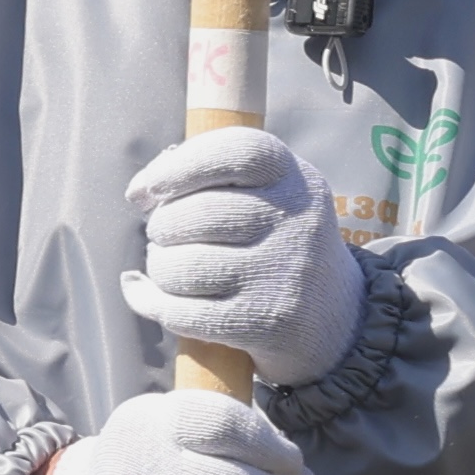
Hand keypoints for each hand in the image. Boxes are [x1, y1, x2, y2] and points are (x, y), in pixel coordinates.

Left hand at [128, 121, 366, 389]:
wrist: (334, 315)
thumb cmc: (276, 240)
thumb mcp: (268, 193)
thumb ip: (206, 171)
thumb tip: (140, 192)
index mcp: (296, 180)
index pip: (239, 152)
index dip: (184, 165)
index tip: (153, 188)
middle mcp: (295, 224)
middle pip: (196, 215)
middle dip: (163, 227)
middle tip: (169, 236)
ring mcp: (280, 276)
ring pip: (181, 267)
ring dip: (161, 268)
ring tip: (174, 268)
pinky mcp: (263, 322)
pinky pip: (181, 312)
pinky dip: (154, 303)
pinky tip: (152, 296)